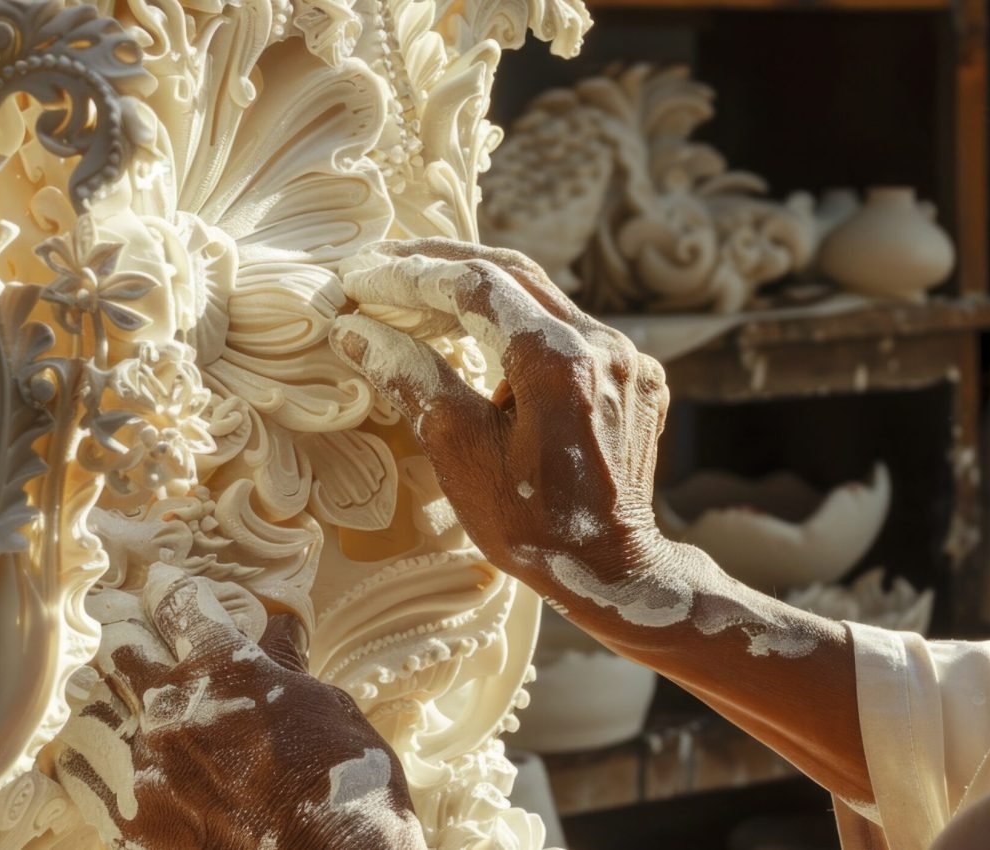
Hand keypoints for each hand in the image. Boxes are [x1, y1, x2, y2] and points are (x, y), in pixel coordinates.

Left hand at [54, 566, 423, 849]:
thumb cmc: (342, 783)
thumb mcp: (328, 705)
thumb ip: (286, 666)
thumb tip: (278, 631)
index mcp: (225, 668)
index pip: (179, 606)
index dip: (168, 588)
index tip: (161, 582)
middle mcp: (172, 708)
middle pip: (120, 646)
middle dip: (122, 628)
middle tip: (120, 621)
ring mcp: (145, 765)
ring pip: (93, 705)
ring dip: (103, 692)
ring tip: (104, 687)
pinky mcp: (131, 818)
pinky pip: (80, 773)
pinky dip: (84, 755)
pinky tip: (87, 749)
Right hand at [328, 239, 673, 609]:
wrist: (614, 570)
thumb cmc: (532, 525)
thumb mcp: (460, 453)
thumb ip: (413, 379)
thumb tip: (355, 331)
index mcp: (560, 361)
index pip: (475, 285)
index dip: (411, 275)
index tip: (360, 278)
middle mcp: (603, 345)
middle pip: (511, 274)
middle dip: (440, 264)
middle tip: (379, 267)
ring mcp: (626, 357)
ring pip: (541, 298)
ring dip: (478, 290)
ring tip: (416, 293)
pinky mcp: (633, 375)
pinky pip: (568, 329)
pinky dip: (518, 324)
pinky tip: (479, 336)